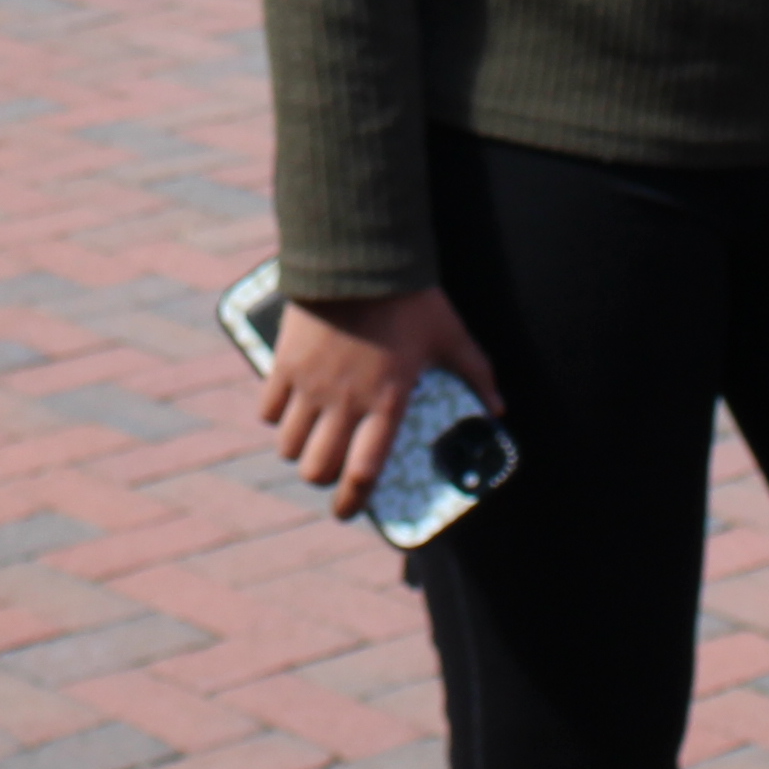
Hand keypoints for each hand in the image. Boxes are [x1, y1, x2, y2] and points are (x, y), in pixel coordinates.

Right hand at [262, 289, 501, 524]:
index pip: (364, 473)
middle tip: (330, 470)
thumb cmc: (410, 299)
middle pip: (316, 468)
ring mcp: (310, 384)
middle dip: (322, 478)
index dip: (353, 502)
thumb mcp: (451, 336)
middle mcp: (344, 402)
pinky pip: (268, 408)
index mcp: (386, 403)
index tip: (348, 512)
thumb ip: (476, 374)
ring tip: (309, 440)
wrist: (360, 256)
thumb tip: (500, 408)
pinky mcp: (285, 362)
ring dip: (298, 450)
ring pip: (289, 445)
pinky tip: (289, 408)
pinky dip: (276, 416)